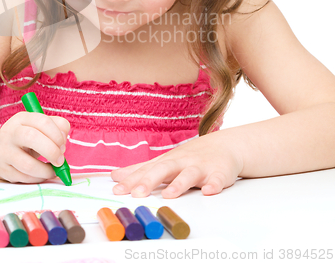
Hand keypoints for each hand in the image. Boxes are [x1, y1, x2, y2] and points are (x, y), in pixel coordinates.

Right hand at [0, 111, 69, 182]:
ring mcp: (4, 152)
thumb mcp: (40, 127)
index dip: (58, 135)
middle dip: (52, 151)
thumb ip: (57, 127)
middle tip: (60, 160)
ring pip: (28, 164)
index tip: (63, 145)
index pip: (43, 122)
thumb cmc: (27, 138)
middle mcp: (10, 132)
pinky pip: (24, 178)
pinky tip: (42, 174)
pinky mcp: (3, 170)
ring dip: (46, 170)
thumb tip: (64, 138)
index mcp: (22, 118)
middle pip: (32, 137)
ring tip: (53, 170)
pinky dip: (38, 178)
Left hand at [111, 132, 243, 197]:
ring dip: (179, 184)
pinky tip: (209, 191)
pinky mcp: (219, 172)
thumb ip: (140, 170)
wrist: (223, 145)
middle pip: (164, 169)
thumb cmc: (189, 157)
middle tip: (137, 193)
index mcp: (166, 162)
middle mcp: (181, 163)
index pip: (146, 171)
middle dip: (150, 181)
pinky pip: (217, 179)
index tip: (117, 190)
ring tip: (168, 194)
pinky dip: (214, 184)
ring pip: (189, 175)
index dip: (131, 180)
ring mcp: (200, 167)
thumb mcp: (164, 162)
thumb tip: (115, 176)